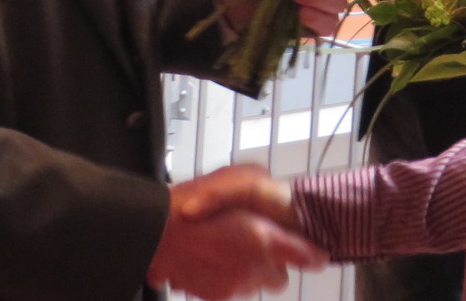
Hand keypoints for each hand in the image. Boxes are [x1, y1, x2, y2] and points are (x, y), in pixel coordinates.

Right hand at [148, 167, 323, 299]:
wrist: (154, 228)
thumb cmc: (196, 200)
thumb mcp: (245, 177)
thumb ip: (276, 196)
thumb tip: (302, 225)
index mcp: (263, 240)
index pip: (309, 259)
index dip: (310, 253)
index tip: (311, 250)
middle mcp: (252, 269)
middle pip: (279, 277)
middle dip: (271, 262)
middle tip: (252, 241)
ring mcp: (232, 286)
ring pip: (254, 284)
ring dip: (246, 269)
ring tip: (225, 246)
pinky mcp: (214, 295)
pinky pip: (231, 289)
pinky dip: (224, 277)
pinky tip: (210, 257)